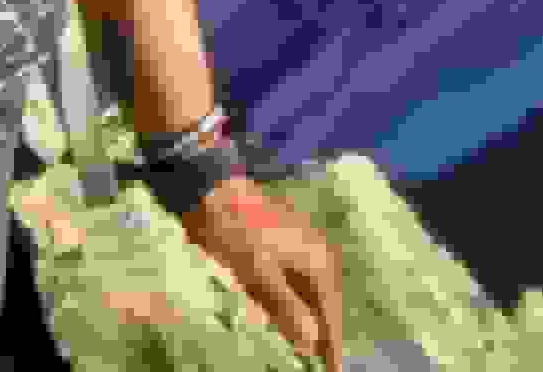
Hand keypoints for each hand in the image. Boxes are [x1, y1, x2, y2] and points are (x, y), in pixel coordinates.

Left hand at [180, 174, 345, 370]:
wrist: (210, 187)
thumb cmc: (236, 230)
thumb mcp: (259, 273)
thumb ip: (287, 308)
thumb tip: (312, 342)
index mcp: (319, 262)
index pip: (332, 317)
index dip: (332, 349)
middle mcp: (318, 255)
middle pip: (322, 307)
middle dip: (316, 336)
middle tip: (311, 364)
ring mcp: (301, 248)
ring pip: (306, 297)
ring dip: (300, 321)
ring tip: (295, 351)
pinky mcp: (283, 245)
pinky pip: (292, 284)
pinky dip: (287, 304)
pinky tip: (276, 319)